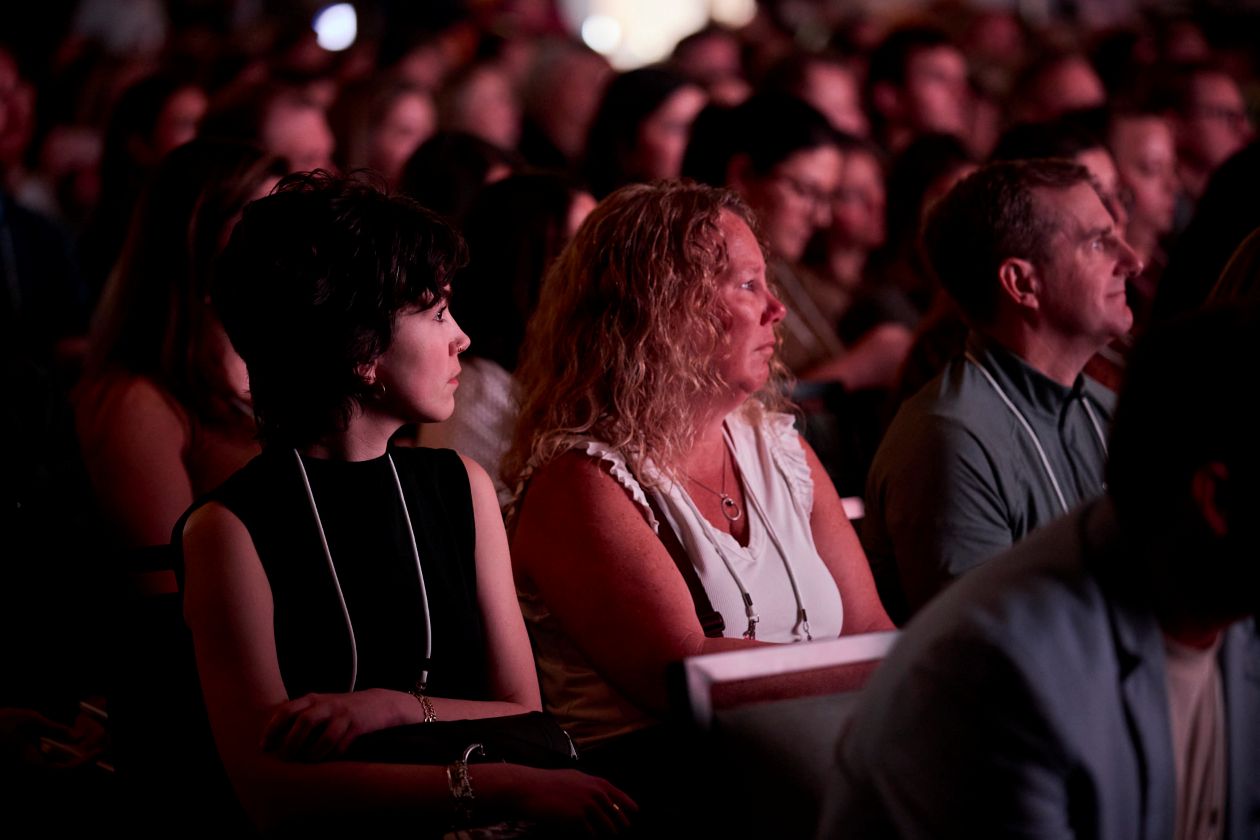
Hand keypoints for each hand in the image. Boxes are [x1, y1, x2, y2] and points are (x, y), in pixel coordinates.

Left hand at [261, 689, 399, 761]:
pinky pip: (341, 745)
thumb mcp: (321, 706)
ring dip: (312, 753)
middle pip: (303, 722)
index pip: (286, 711)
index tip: (263, 747)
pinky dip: (331, 756)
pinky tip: (326, 761)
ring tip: (306, 763)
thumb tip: (274, 740)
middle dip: (291, 743)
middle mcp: (327, 704)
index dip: (272, 729)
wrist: (379, 703)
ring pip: (324, 736)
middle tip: (284, 759)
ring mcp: (343, 714)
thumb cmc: (342, 710)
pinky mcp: (358, 725)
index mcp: (313, 699)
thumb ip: (300, 716)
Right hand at [499, 767, 637, 835]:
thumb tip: (601, 795)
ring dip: (608, 834)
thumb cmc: (548, 783)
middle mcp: (594, 793)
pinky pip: (591, 834)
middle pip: (615, 813)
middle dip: (620, 824)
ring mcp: (587, 806)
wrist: (529, 789)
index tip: (636, 812)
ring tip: (608, 839)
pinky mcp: (577, 819)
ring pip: (606, 826)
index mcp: (594, 782)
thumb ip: (589, 785)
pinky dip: (593, 838)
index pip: (618, 794)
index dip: (628, 804)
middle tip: (623, 831)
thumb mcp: (573, 777)